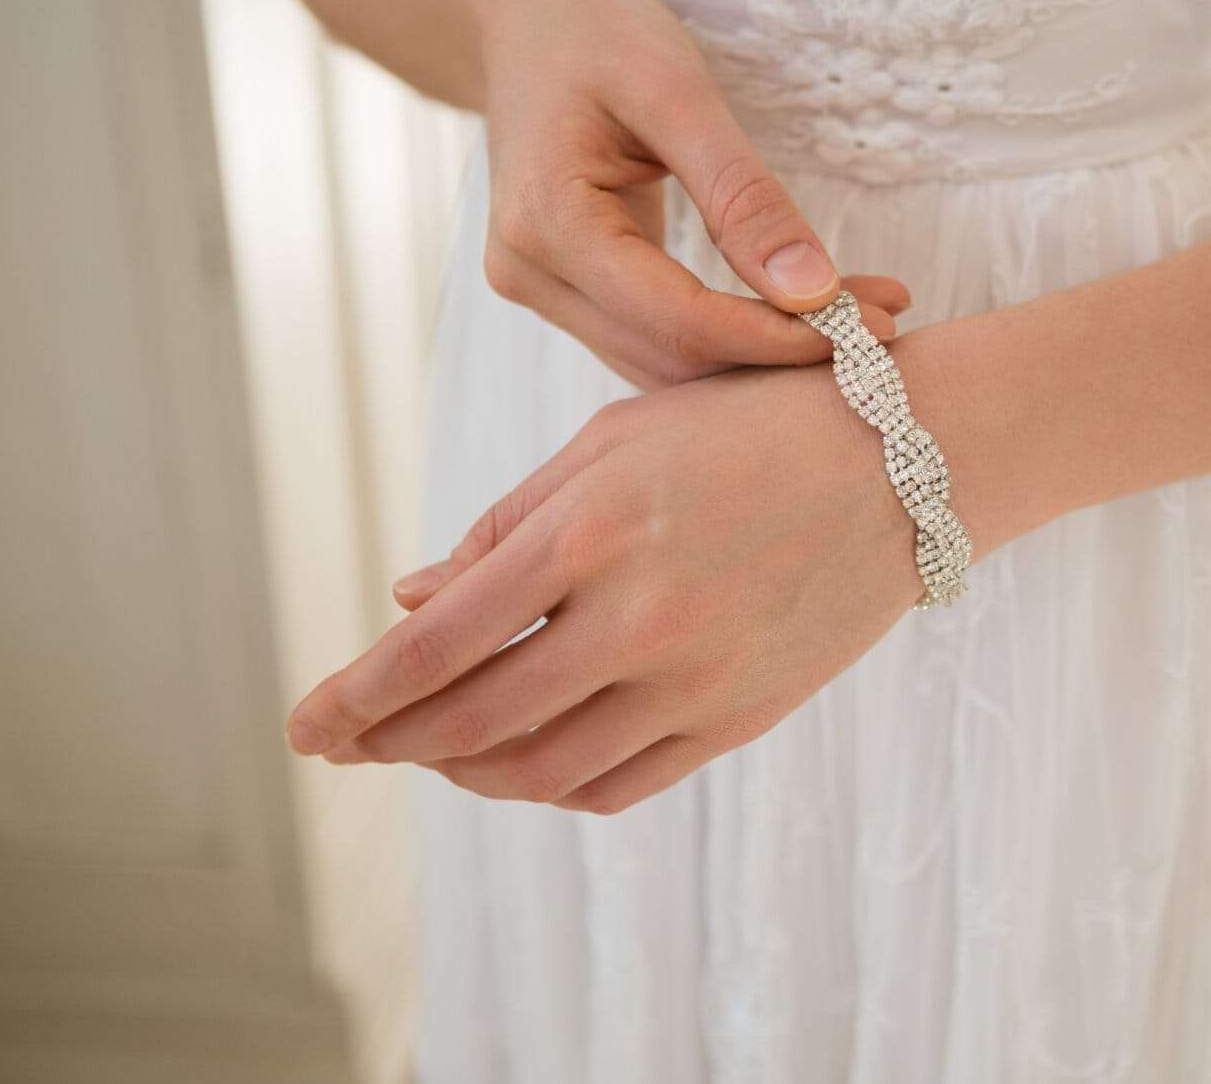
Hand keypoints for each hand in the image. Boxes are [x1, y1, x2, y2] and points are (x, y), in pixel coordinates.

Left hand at [282, 353, 931, 812]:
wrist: (906, 462)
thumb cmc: (750, 426)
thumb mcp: (617, 438)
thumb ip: (510, 522)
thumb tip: (413, 595)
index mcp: (591, 529)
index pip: (438, 642)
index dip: (356, 694)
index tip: (304, 725)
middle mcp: (638, 616)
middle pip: (475, 721)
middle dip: (392, 742)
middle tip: (349, 745)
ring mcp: (694, 679)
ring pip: (542, 769)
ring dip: (467, 771)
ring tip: (435, 750)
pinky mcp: (740, 717)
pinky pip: (618, 784)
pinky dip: (552, 784)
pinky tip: (526, 758)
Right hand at [470, 0, 909, 390]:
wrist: (515, 13)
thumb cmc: (591, 28)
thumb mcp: (674, 89)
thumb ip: (742, 194)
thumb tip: (813, 292)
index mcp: (547, 223)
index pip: (680, 321)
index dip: (779, 338)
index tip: (873, 328)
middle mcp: (530, 275)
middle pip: (674, 356)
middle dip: (783, 352)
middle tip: (888, 324)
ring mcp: (542, 289)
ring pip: (666, 362)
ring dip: (764, 353)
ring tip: (863, 317)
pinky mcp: (568, 290)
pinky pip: (656, 336)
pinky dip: (732, 335)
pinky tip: (802, 310)